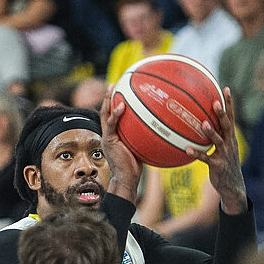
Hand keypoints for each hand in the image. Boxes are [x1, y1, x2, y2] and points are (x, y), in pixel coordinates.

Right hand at [101, 89, 142, 203]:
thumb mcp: (140, 148)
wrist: (127, 179)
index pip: (112, 117)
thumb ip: (143, 137)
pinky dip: (115, 115)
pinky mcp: (109, 141)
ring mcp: (107, 138)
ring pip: (104, 115)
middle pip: (105, 112)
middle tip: (113, 84)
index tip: (119, 92)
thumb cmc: (136, 167)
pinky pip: (111, 124)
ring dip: (107, 101)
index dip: (114, 104)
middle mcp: (108, 135)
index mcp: (114, 136)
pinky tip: (121, 106)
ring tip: (112, 89)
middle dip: (107, 98)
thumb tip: (159, 128)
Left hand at [186, 88, 246, 214]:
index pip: (231, 117)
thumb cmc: (225, 166)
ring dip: (211, 132)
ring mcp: (224, 155)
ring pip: (218, 141)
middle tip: (215, 102)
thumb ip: (216, 137)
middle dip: (222, 113)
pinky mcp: (217, 166)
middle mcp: (229, 144)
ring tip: (204, 123)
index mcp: (231, 138)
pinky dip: (196, 154)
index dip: (229, 103)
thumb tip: (203, 125)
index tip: (225, 89)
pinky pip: (205, 159)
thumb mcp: (224, 150)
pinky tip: (187, 149)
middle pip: (226, 125)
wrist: (233, 186)